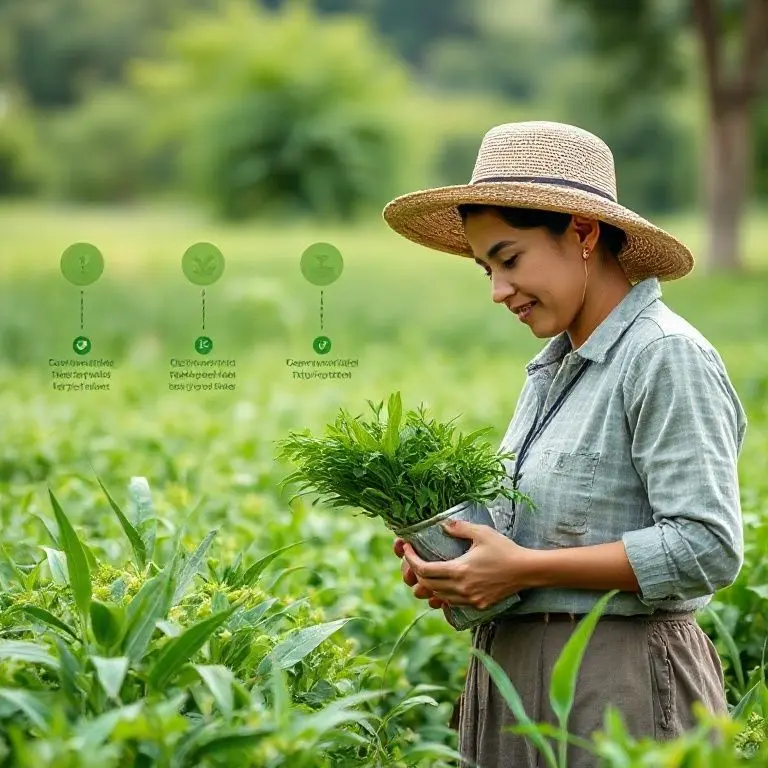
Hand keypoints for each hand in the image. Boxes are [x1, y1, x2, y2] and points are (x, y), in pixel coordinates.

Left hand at [400, 519, 536, 609]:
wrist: (526, 570)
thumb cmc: (504, 549)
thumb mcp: (482, 533)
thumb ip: (459, 528)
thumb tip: (442, 525)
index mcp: (459, 570)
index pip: (424, 570)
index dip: (411, 560)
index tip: (406, 549)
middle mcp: (461, 589)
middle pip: (428, 586)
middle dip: (416, 572)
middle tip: (414, 559)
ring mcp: (470, 600)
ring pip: (439, 597)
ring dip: (429, 585)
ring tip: (428, 571)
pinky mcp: (478, 605)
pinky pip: (452, 604)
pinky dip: (444, 595)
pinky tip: (445, 585)